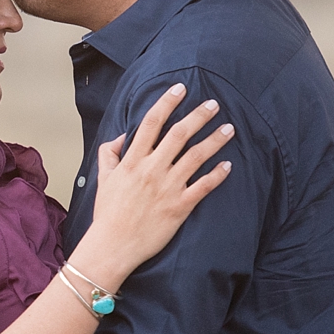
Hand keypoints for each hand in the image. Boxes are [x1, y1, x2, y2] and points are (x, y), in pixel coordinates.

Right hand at [81, 83, 235, 283]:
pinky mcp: (180, 206)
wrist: (113, 245)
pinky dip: (217, 174)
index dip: (167, 102)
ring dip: (214, 140)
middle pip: (179, 134)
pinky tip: (228, 164)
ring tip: (229, 128)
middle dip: (198, 116)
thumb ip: (110, 154)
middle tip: (214, 104)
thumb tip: (122, 137)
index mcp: (132, 160)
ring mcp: (167, 187)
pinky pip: (203, 186)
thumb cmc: (108, 213)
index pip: (151, 123)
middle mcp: (151, 169)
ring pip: (196, 156)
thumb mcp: (104, 178)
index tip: (180, 88)